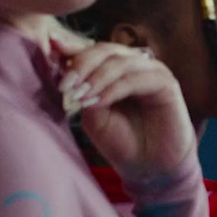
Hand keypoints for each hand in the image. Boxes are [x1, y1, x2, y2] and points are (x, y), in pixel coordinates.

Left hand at [53, 39, 196, 190]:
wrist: (149, 168)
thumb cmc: (122, 141)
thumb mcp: (93, 115)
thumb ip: (82, 90)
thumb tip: (64, 66)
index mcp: (117, 68)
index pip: (93, 51)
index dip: (72, 49)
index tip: (50, 47)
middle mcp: (135, 65)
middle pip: (106, 50)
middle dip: (82, 64)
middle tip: (65, 85)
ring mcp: (152, 71)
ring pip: (120, 61)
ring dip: (96, 78)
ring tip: (80, 97)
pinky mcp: (166, 83)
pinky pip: (136, 78)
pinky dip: (114, 88)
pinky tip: (99, 102)